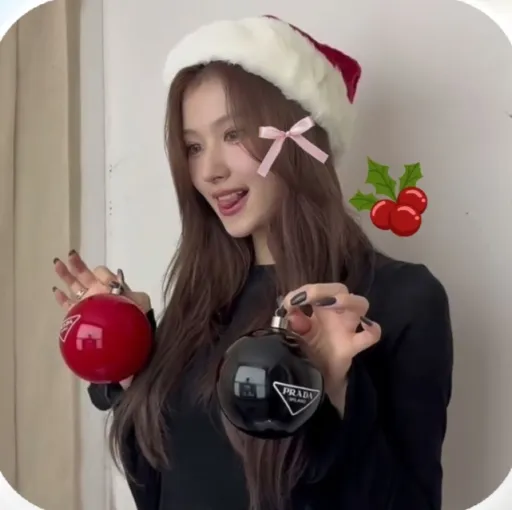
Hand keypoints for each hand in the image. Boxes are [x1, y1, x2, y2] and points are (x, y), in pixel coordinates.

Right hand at [52, 250, 151, 387]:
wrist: (131, 354)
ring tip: (58, 263)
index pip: (118, 284)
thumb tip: (129, 381)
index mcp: (127, 299)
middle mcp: (110, 297)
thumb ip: (136, 351)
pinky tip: (56, 291)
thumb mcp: (145, 339)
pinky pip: (72, 304)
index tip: (110, 282)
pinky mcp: (84, 313)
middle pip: (95, 279)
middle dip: (83, 268)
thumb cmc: (141, 342)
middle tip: (72, 258)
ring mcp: (96, 303)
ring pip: (80, 287)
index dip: (112, 280)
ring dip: (69, 275)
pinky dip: (64, 298)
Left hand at [281, 283, 380, 395]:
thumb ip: (290, 321)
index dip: (305, 291)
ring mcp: (347, 328)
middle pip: (340, 289)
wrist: (314, 379)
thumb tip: (289, 311)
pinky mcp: (353, 346)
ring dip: (347, 300)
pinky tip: (364, 326)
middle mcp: (336, 314)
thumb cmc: (306, 351)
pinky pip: (371, 335)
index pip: (317, 289)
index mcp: (319, 308)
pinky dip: (372, 329)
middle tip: (310, 299)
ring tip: (331, 303)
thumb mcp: (292, 333)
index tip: (291, 303)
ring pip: (360, 304)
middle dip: (325, 290)